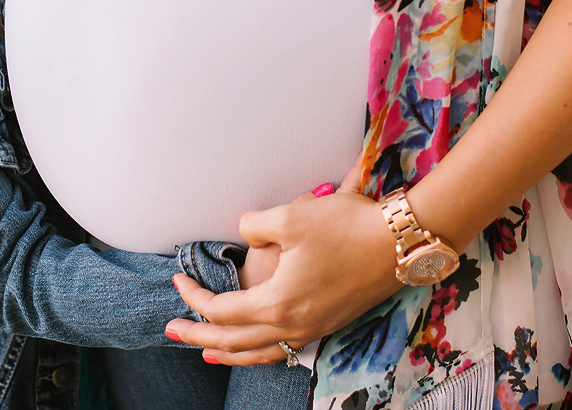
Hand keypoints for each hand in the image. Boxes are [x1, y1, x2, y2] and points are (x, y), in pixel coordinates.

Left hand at [168, 164, 396, 365]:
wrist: (400, 243)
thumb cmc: (347, 227)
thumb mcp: (292, 216)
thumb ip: (255, 224)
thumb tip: (243, 231)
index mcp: (276, 303)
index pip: (221, 310)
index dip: (194, 296)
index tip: (177, 279)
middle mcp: (293, 325)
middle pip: (233, 342)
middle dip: (198, 335)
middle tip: (170, 329)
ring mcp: (313, 329)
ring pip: (260, 354)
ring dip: (228, 353)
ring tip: (206, 352)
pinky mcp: (329, 323)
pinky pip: (283, 350)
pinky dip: (260, 353)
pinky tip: (258, 346)